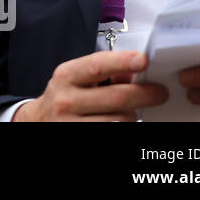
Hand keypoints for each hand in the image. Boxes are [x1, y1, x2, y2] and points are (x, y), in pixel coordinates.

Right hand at [14, 51, 167, 120]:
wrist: (40, 122)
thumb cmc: (64, 97)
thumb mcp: (77, 79)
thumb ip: (104, 72)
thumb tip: (134, 70)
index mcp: (66, 77)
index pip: (97, 66)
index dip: (122, 62)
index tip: (143, 60)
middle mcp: (66, 101)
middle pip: (116, 98)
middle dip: (145, 95)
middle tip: (160, 93)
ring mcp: (72, 125)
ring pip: (121, 121)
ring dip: (133, 116)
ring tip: (131, 111)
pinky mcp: (81, 139)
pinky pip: (116, 134)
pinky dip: (125, 127)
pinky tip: (121, 121)